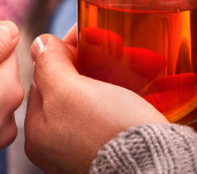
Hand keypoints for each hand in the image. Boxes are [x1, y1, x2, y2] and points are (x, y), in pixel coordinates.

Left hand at [25, 32, 166, 172]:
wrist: (159, 165)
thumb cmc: (107, 131)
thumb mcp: (67, 91)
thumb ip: (49, 64)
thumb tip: (40, 44)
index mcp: (38, 134)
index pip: (43, 80)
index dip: (62, 53)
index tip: (84, 36)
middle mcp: (58, 147)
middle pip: (67, 90)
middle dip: (85, 63)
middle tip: (107, 44)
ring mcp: (85, 150)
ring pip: (92, 100)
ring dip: (107, 76)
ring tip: (126, 58)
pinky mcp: (115, 149)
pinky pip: (114, 114)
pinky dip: (124, 95)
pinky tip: (136, 82)